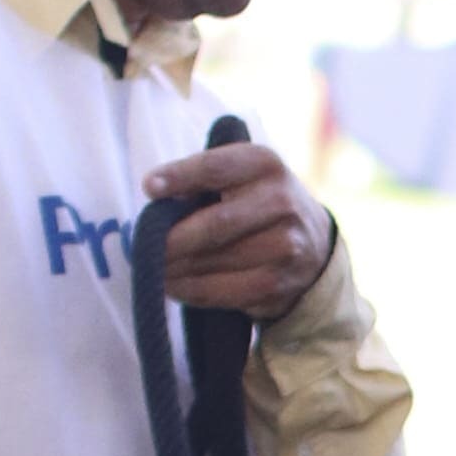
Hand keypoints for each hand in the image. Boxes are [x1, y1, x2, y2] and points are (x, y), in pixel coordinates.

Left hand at [145, 137, 333, 325]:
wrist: (313, 244)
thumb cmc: (255, 204)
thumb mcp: (239, 177)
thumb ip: (201, 182)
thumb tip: (155, 195)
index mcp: (265, 164)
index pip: (216, 168)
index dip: (181, 177)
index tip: (149, 187)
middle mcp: (281, 202)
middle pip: (216, 223)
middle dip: (173, 238)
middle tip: (142, 246)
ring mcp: (285, 245)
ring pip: (218, 261)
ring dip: (176, 268)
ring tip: (151, 269)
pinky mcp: (279, 283)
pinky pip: (225, 291)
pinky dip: (192, 291)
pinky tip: (172, 286)